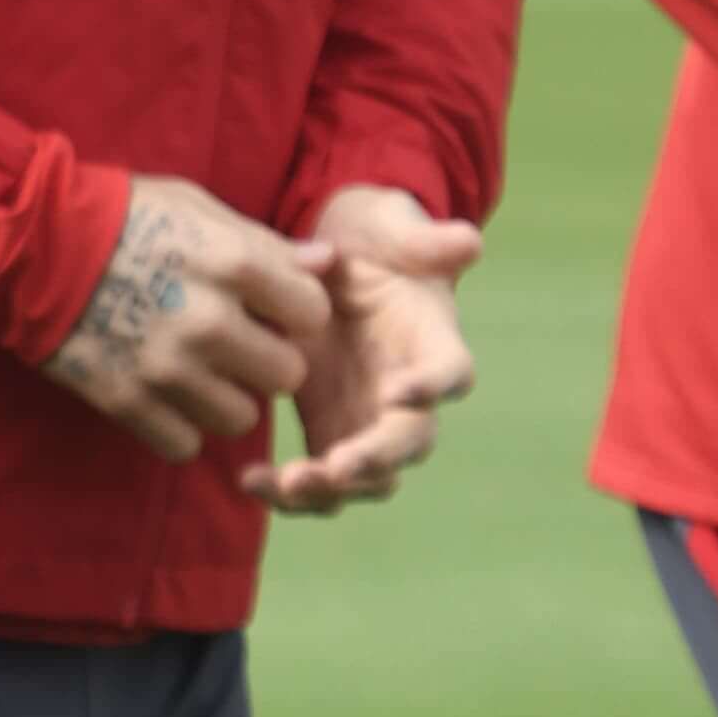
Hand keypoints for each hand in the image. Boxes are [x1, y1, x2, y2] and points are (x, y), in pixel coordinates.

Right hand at [41, 172, 332, 461]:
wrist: (25, 240)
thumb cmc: (119, 214)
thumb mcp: (193, 207)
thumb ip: (263, 242)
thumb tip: (327, 264)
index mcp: (231, 263)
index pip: (313, 314)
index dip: (294, 312)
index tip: (267, 306)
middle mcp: (208, 321)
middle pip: (286, 375)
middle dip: (264, 360)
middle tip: (232, 343)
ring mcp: (167, 367)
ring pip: (241, 417)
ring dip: (224, 397)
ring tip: (196, 370)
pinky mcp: (127, 400)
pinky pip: (185, 444)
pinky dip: (178, 426)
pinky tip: (163, 395)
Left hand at [246, 184, 482, 514]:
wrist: (330, 260)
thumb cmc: (371, 240)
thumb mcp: (389, 226)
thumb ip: (420, 237)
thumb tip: (466, 240)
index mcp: (432, 343)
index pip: (450, 371)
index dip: (433, 384)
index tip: (403, 392)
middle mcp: (408, 392)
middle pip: (409, 440)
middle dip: (376, 458)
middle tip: (337, 466)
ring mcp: (369, 418)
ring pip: (368, 475)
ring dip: (333, 487)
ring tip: (287, 484)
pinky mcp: (330, 430)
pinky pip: (321, 477)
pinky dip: (292, 490)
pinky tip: (251, 481)